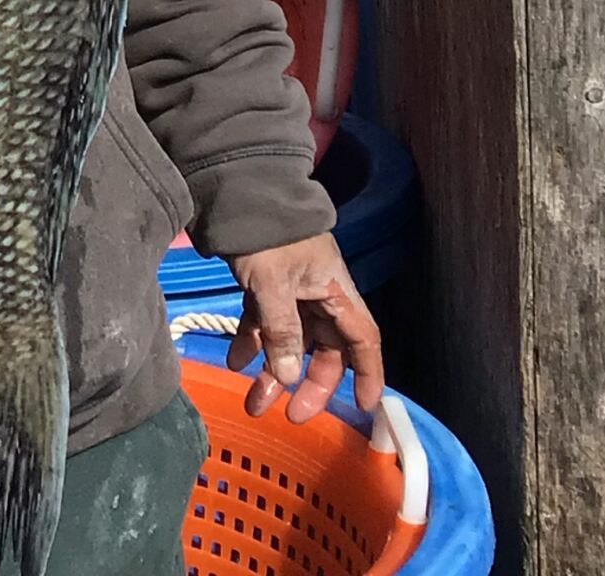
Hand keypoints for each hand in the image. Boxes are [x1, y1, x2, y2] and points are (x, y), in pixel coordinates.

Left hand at [225, 233, 382, 420]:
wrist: (237, 189)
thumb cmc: (267, 234)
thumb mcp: (274, 282)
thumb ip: (282, 330)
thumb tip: (289, 378)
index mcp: (335, 291)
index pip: (363, 340)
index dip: (368, 374)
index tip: (363, 407)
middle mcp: (319, 294)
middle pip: (325, 349)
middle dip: (308, 384)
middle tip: (289, 415)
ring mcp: (292, 290)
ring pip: (291, 340)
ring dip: (275, 371)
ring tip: (253, 403)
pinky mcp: (266, 284)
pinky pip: (264, 323)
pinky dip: (253, 343)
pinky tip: (235, 362)